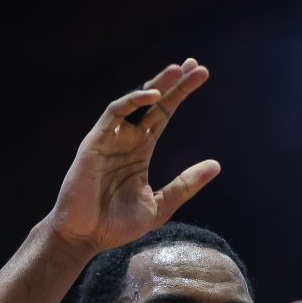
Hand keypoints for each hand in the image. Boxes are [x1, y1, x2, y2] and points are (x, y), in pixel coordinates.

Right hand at [46, 58, 220, 253]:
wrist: (85, 238)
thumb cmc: (116, 226)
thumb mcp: (160, 205)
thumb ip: (185, 185)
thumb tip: (216, 165)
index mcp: (139, 152)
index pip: (163, 115)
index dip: (180, 95)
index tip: (201, 75)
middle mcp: (125, 140)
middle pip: (151, 103)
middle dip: (172, 83)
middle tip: (195, 65)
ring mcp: (109, 139)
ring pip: (133, 102)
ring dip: (155, 85)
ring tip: (177, 70)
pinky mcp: (95, 142)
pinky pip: (114, 113)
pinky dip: (132, 101)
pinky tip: (153, 95)